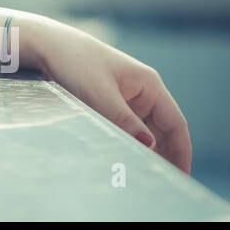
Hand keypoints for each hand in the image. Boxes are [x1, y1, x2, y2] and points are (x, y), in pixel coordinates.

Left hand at [34, 19, 192, 173]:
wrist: (47, 45)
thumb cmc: (74, 64)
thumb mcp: (99, 95)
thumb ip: (124, 121)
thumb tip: (150, 146)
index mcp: (149, 84)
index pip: (176, 123)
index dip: (182, 152)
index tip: (182, 178)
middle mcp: (143, 89)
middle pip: (164, 129)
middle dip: (167, 155)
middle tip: (164, 184)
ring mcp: (128, 94)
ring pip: (147, 128)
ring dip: (149, 150)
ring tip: (147, 176)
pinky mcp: (112, 98)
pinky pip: (130, 125)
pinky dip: (132, 141)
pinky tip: (128, 157)